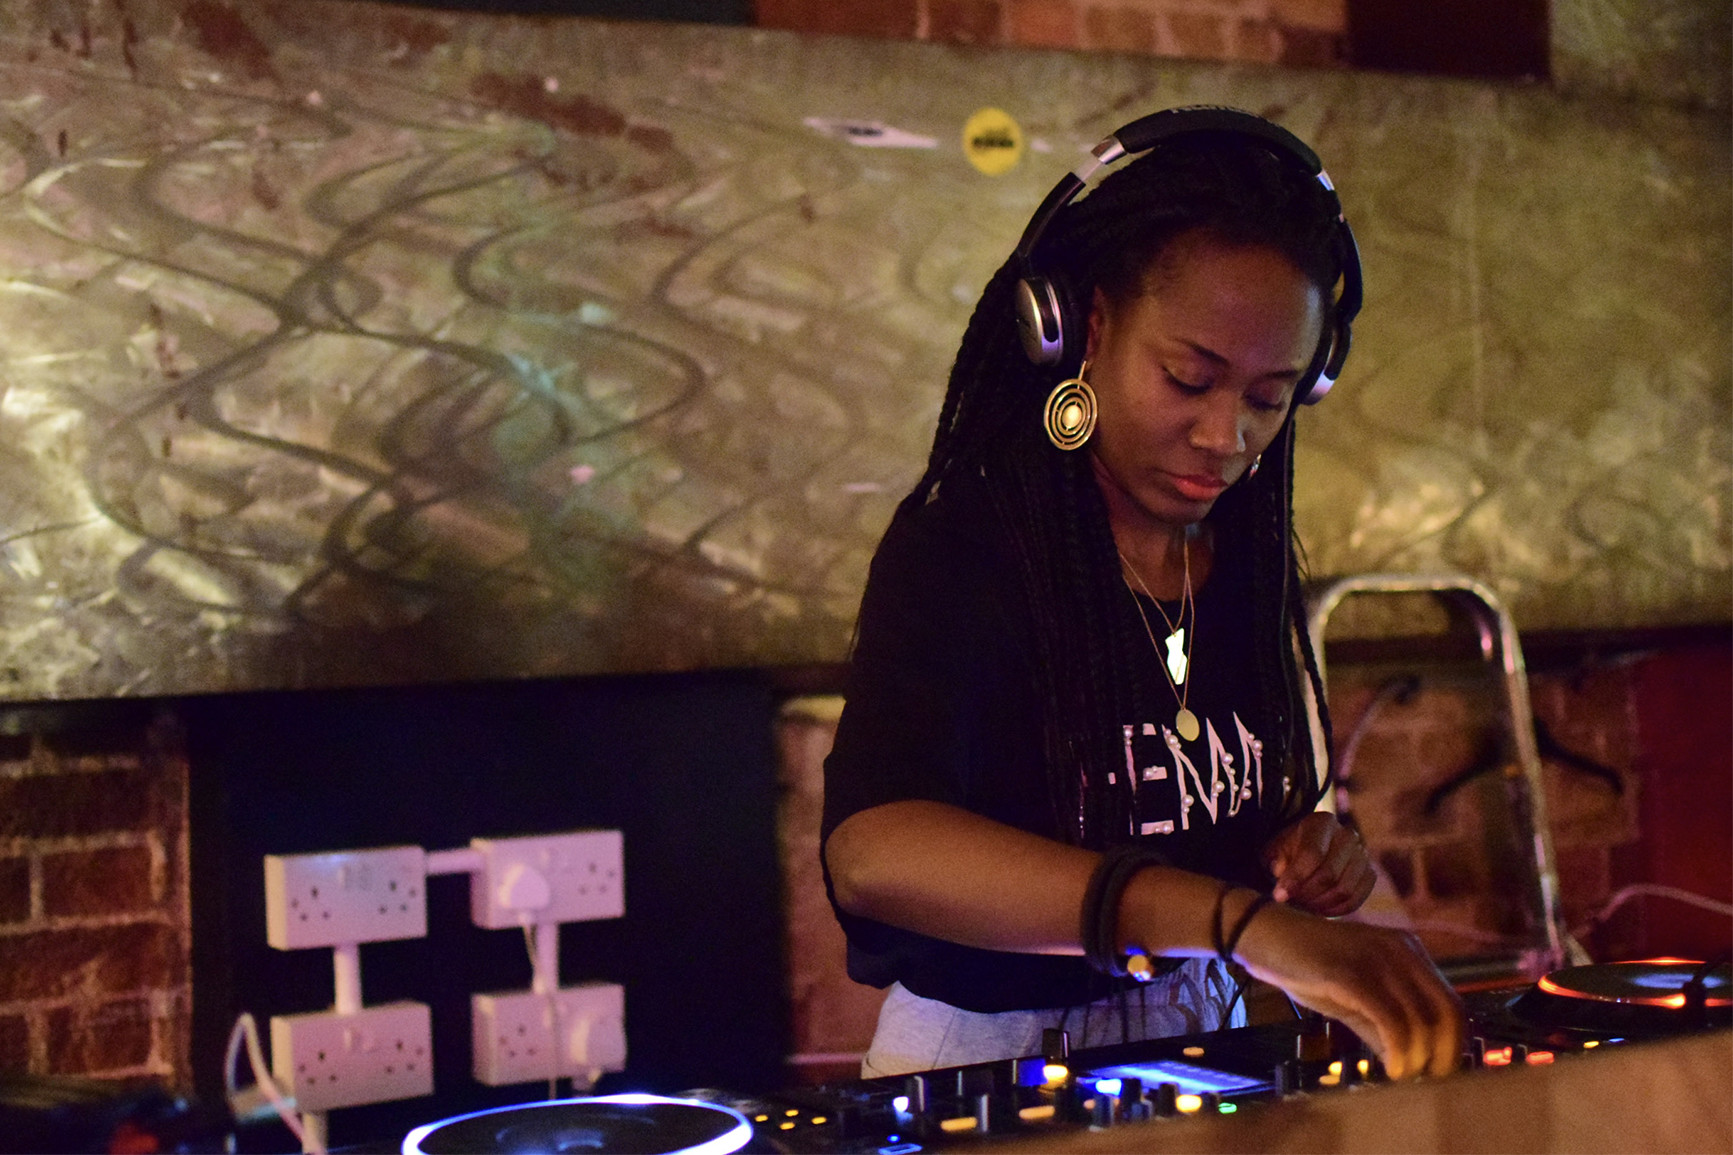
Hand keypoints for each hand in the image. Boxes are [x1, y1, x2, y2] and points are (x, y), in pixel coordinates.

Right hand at [1231, 899, 1465, 1079]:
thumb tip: (1408, 1065)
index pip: (1450, 1003)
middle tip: (1427, 1082)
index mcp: (1407, 951)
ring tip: (1403, 1078)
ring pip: (1420, 1019)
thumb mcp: (1352, 996)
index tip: (1439, 1073)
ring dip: (1418, 1058)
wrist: (1263, 934)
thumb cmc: (1306, 964)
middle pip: (1446, 1012)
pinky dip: (1397, 1051)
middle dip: (1443, 1055)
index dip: (1453, 1044)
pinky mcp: (1350, 973)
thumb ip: (1381, 1025)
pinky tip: (1390, 1068)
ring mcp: (1376, 959)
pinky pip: (1389, 1019)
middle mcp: (1401, 950)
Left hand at [1261, 811, 1373, 916]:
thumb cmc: (1289, 850)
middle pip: (1330, 874)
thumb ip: (1276, 858)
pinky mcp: (1369, 875)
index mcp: (1323, 822)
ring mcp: (1362, 855)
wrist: (1312, 851)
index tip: (1279, 895)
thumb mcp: (1275, 849)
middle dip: (1307, 893)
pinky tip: (1318, 910)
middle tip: (1291, 901)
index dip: (1295, 877)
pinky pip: (1356, 900)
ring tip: (1303, 905)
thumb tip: (1281, 871)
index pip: (1313, 852)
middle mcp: (1348, 835)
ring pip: (1344, 890)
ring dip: (1320, 903)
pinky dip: (1335, 910)